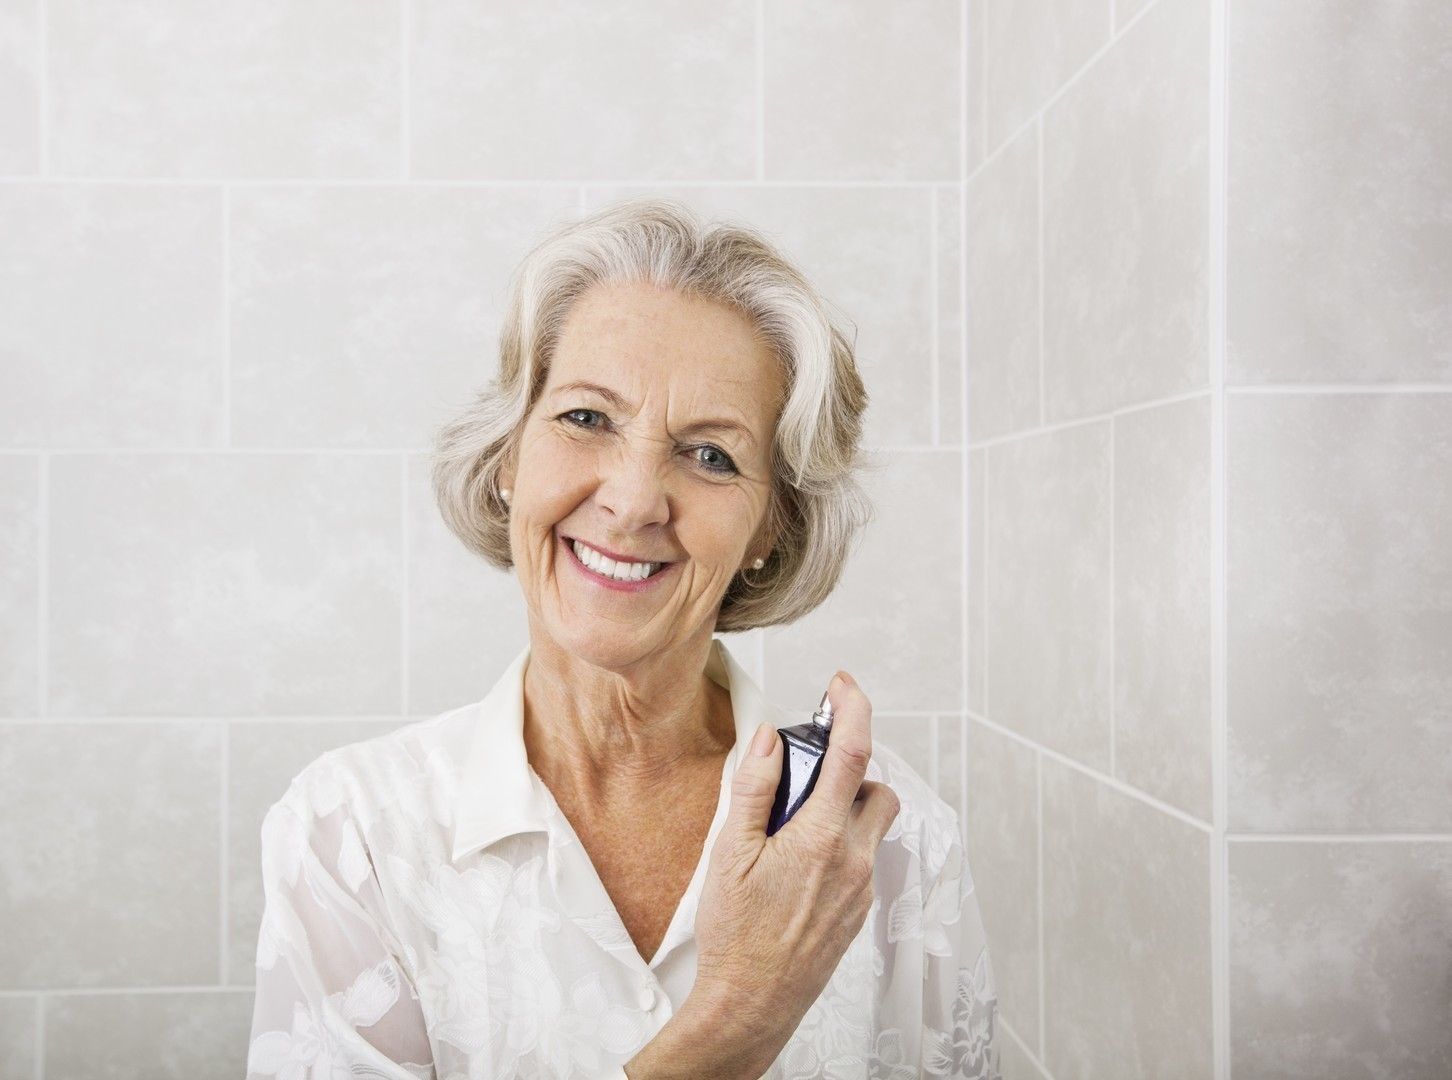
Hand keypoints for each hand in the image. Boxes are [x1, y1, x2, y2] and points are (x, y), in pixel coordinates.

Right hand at [687, 670, 900, 1073]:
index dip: (853, 709)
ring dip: (844, 808)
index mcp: (821, 838)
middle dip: (851, 768)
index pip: (853, 755)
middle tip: (806, 771)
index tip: (842, 685)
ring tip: (794, 822)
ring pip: (871, 825)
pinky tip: (796, 862)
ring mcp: (861, 888)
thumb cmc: (735, 934)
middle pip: (877, 788)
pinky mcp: (859, 911)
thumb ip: (752, 788)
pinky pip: (861, 859)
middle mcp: (854, 860)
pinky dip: (838, 843)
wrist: (751, 1004)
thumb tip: (768, 737)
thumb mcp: (729, 852)